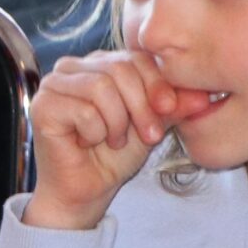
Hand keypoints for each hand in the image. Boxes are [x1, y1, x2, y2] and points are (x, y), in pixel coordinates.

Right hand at [26, 48, 216, 229]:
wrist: (87, 190)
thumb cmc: (114, 156)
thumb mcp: (152, 124)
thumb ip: (173, 105)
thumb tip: (204, 95)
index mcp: (98, 63)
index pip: (135, 57)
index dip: (157, 83)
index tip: (169, 110)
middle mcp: (72, 67)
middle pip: (119, 69)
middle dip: (141, 107)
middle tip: (148, 135)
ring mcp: (53, 85)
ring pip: (101, 87)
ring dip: (117, 122)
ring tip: (114, 140)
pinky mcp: (42, 106)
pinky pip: (84, 110)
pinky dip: (96, 133)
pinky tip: (89, 143)